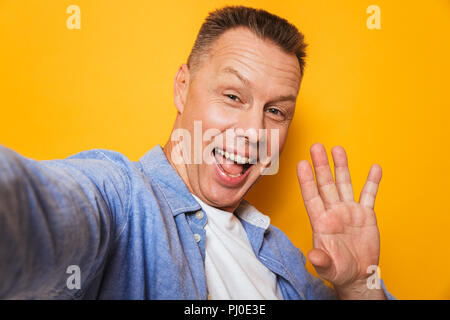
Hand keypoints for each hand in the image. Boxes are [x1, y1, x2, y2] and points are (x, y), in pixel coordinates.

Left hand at [297, 143, 384, 298]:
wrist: (357, 275)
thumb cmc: (338, 271)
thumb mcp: (328, 268)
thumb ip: (321, 260)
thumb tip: (314, 256)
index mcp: (320, 222)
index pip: (311, 197)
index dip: (306, 181)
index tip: (301, 163)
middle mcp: (333, 212)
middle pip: (326, 184)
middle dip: (321, 165)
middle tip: (316, 146)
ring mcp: (349, 211)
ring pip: (344, 184)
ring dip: (341, 166)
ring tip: (337, 149)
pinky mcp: (366, 214)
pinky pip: (369, 195)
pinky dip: (372, 182)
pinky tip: (375, 168)